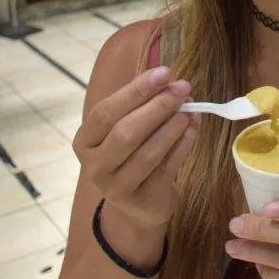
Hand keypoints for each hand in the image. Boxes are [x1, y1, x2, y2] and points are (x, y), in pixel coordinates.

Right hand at [72, 66, 198, 230]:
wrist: (137, 206)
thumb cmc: (129, 156)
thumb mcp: (124, 129)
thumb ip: (140, 106)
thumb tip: (169, 81)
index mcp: (85, 141)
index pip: (106, 112)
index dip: (136, 91)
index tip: (164, 73)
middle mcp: (95, 166)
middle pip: (126, 132)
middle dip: (158, 106)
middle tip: (182, 89)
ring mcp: (116, 187)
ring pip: (148, 152)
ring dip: (173, 126)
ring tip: (191, 109)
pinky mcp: (142, 200)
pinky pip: (167, 168)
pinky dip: (183, 145)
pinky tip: (192, 128)